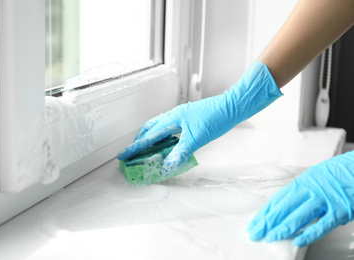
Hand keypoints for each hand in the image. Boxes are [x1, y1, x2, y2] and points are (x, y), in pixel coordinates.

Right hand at [117, 61, 281, 175]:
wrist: (232, 107)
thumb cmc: (215, 119)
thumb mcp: (197, 138)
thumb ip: (180, 152)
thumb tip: (167, 166)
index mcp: (171, 119)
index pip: (149, 136)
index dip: (135, 148)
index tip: (123, 156)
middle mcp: (173, 116)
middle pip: (150, 128)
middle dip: (140, 141)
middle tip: (134, 153)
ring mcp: (181, 116)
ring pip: (160, 128)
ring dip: (152, 139)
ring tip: (148, 151)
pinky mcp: (188, 119)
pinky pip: (170, 129)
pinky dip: (165, 138)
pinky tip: (168, 145)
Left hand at [247, 150, 353, 246]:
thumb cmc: (340, 173)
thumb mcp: (315, 177)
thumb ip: (302, 192)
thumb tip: (285, 207)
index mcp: (303, 182)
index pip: (278, 199)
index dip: (265, 212)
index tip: (256, 222)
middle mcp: (311, 190)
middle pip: (284, 207)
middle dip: (268, 221)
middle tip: (256, 232)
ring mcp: (326, 200)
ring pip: (299, 216)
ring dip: (283, 228)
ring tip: (271, 237)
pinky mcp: (341, 210)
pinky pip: (322, 224)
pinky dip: (309, 233)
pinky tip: (298, 240)